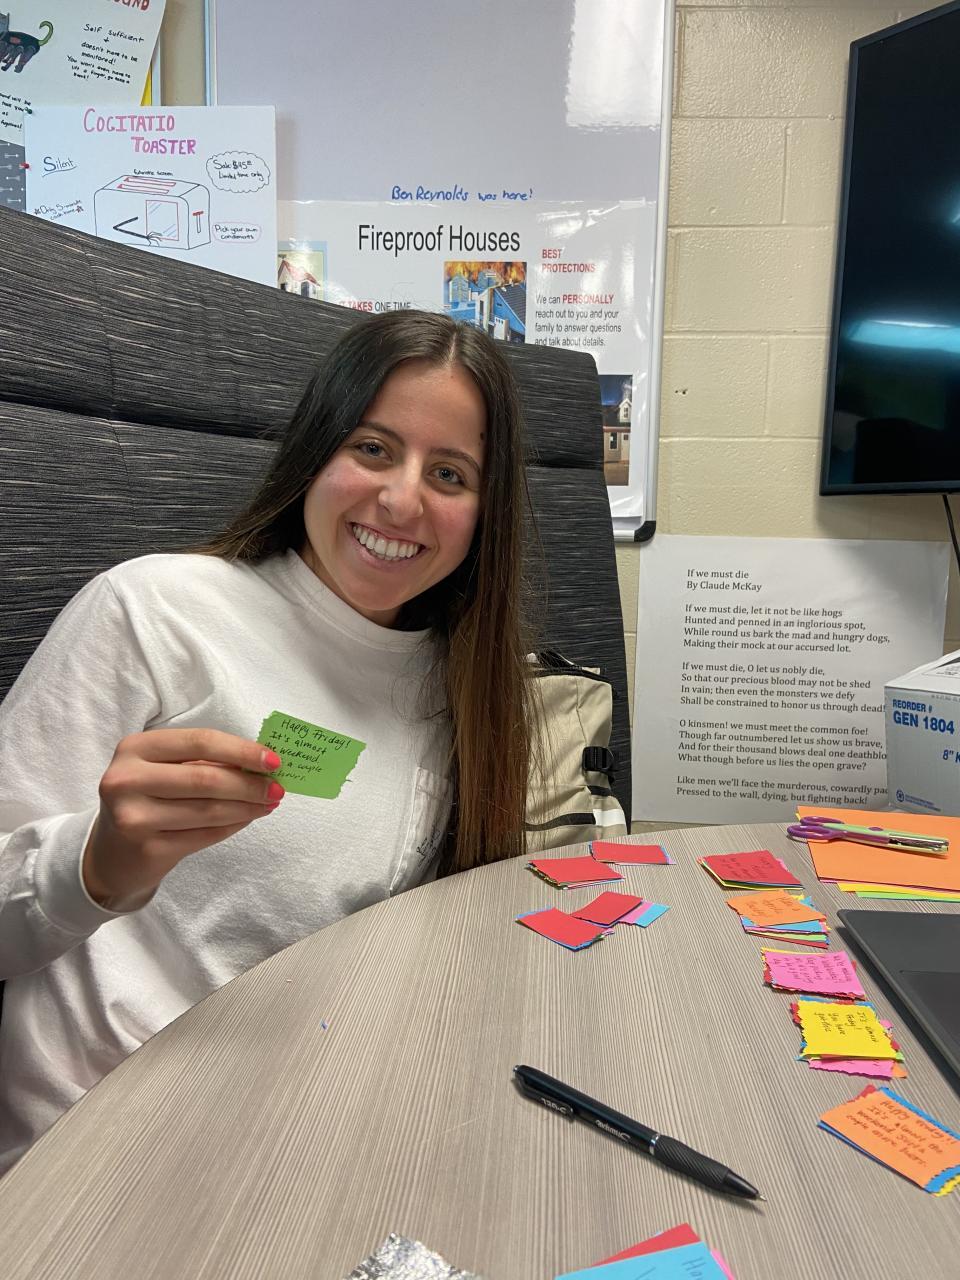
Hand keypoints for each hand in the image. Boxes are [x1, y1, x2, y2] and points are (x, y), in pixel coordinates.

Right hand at [82, 729, 283, 908]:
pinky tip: (248, 818)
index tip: (273, 760)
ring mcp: (134, 817)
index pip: (199, 742)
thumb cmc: (146, 799)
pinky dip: (233, 825)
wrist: (111, 853)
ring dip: (247, 807)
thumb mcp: (162, 770)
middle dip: (250, 783)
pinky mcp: (148, 849)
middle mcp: (126, 780)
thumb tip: (260, 762)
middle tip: (278, 788)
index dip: (240, 750)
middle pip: (206, 778)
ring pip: (209, 810)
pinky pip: (205, 835)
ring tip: (269, 803)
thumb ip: (203, 762)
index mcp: (135, 748)